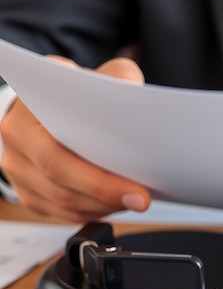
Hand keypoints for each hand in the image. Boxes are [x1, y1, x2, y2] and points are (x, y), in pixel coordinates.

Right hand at [0, 56, 150, 222]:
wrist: (53, 112)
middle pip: (57, 167)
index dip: (91, 141)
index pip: (57, 121)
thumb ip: (120, 78)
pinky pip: (60, 212)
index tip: (131, 164)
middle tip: (141, 198)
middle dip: (105, 188)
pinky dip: (92, 212)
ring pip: (60, 196)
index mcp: (33, 97)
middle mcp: (16, 130)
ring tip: (134, 201)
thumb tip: (133, 95)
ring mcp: (16, 164)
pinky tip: (115, 205)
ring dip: (102, 204)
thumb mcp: (104, 76)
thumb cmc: (84, 96)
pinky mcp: (26, 191)